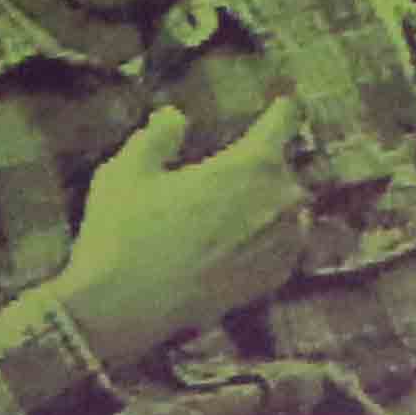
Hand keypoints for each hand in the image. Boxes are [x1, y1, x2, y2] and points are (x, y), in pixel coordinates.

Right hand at [56, 94, 312, 377]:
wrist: (125, 308)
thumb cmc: (125, 233)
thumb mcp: (128, 170)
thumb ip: (158, 136)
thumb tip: (175, 116)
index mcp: (251, 163)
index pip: (284, 120)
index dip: (280, 110)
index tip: (280, 105)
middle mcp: (278, 201)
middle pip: (284, 168)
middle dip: (264, 164)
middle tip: (234, 169)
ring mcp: (281, 245)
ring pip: (291, 210)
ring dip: (271, 203)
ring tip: (239, 207)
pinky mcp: (272, 280)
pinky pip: (285, 248)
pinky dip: (272, 239)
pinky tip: (245, 241)